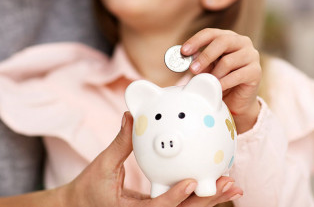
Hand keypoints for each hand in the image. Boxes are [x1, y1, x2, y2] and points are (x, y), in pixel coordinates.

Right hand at [60, 111, 241, 206]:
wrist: (81, 206)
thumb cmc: (88, 188)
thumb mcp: (101, 166)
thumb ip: (120, 144)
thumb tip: (131, 116)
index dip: (175, 197)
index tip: (192, 182)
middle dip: (207, 200)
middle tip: (228, 185)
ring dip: (211, 198)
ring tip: (232, 185)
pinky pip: (183, 204)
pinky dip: (200, 194)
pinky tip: (217, 182)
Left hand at [182, 28, 261, 133]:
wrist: (236, 102)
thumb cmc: (220, 81)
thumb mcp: (206, 69)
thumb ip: (197, 62)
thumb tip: (182, 59)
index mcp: (228, 37)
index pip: (211, 33)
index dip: (196, 41)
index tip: (184, 51)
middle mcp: (242, 43)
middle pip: (222, 41)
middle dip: (205, 56)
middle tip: (193, 70)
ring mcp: (252, 56)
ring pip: (228, 61)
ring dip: (214, 74)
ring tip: (208, 83)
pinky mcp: (256, 72)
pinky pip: (237, 75)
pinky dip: (224, 83)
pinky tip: (217, 88)